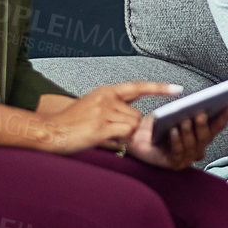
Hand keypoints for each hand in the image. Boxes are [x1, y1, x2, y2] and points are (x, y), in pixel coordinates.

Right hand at [43, 81, 179, 154]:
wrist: (49, 131)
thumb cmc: (70, 124)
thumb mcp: (93, 107)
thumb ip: (115, 110)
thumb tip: (135, 122)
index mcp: (106, 92)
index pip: (138, 87)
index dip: (159, 88)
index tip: (177, 89)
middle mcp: (107, 98)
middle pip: (137, 115)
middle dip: (132, 128)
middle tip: (115, 134)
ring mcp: (104, 111)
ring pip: (133, 125)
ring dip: (126, 136)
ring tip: (105, 136)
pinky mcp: (101, 126)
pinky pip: (125, 134)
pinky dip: (121, 141)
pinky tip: (105, 140)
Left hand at [125, 106, 227, 169]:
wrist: (134, 137)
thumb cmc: (155, 125)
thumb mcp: (174, 113)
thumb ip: (188, 110)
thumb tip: (202, 103)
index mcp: (199, 136)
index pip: (216, 127)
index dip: (225, 117)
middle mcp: (196, 149)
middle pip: (205, 137)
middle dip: (203, 125)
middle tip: (201, 113)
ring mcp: (185, 158)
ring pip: (192, 146)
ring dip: (189, 132)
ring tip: (185, 120)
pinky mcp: (172, 164)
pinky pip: (177, 153)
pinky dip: (176, 141)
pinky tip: (173, 131)